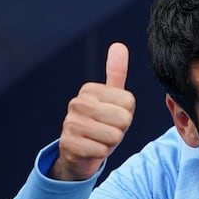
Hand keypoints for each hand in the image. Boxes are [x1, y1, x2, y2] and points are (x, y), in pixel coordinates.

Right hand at [49, 42, 135, 180]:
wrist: (80, 153)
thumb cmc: (101, 124)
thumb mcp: (112, 99)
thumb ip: (116, 73)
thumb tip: (119, 45)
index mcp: (90, 90)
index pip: (129, 103)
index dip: (126, 115)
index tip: (112, 118)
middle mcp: (78, 103)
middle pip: (124, 120)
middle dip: (120, 130)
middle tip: (107, 130)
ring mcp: (70, 123)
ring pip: (114, 136)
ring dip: (110, 143)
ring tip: (99, 139)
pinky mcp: (68, 144)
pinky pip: (101, 151)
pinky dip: (100, 154)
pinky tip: (91, 149)